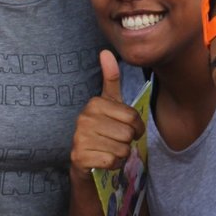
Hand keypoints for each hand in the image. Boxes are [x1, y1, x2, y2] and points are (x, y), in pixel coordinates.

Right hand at [70, 50, 144, 178]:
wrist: (85, 161)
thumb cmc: (103, 129)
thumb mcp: (109, 104)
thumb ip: (110, 79)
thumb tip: (105, 51)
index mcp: (94, 103)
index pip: (132, 117)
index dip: (136, 127)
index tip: (128, 129)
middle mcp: (83, 118)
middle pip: (128, 133)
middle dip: (128, 141)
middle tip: (117, 141)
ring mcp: (79, 138)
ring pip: (121, 149)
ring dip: (121, 154)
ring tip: (110, 150)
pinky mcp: (79, 157)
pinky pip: (111, 161)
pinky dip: (113, 165)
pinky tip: (104, 160)